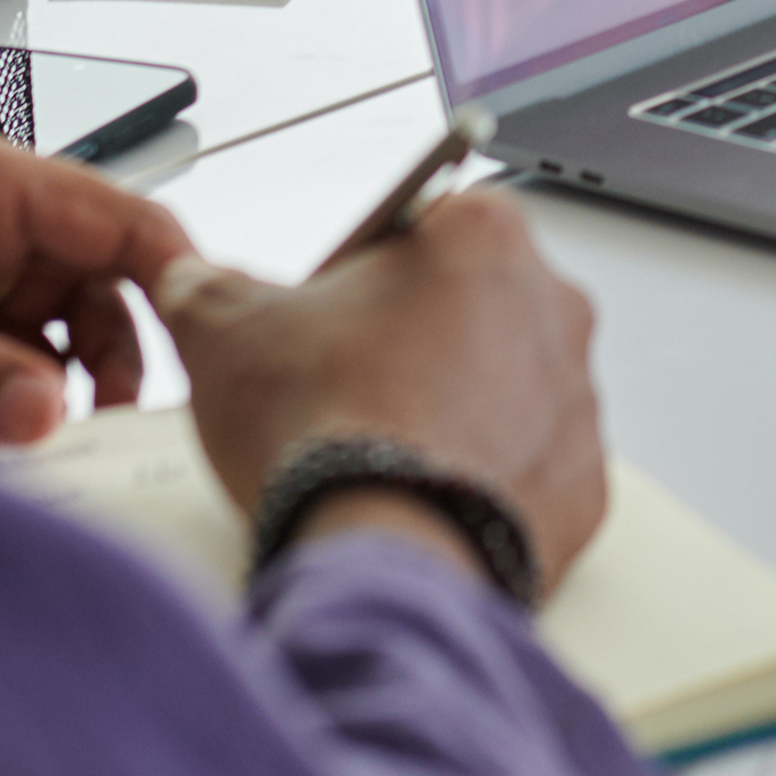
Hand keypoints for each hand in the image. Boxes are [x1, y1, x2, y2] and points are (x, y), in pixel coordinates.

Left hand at [0, 122, 196, 444]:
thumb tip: (47, 411)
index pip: (112, 211)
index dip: (171, 272)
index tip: (209, 339)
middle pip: (89, 274)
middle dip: (110, 347)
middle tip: (113, 423)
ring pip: (42, 323)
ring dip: (53, 381)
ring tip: (46, 441)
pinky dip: (2, 400)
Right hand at [151, 186, 610, 590]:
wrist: (377, 549)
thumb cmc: (324, 429)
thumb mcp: (223, 329)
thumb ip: (204, 285)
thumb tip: (194, 283)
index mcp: (482, 235)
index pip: (418, 225)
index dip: (358, 273)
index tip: (329, 315)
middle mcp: (551, 306)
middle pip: (469, 306)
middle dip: (410, 342)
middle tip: (344, 389)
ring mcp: (576, 400)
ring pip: (504, 390)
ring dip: (450, 411)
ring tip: (377, 452)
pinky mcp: (580, 485)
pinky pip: (527, 472)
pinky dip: (479, 484)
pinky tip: (421, 499)